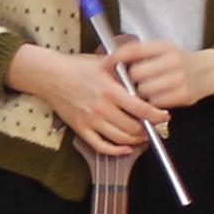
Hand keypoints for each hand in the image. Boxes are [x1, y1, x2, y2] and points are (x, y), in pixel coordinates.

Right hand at [11, 42, 166, 156]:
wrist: (50, 75)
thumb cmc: (76, 67)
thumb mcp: (103, 63)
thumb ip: (123, 71)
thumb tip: (143, 75)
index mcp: (110, 90)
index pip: (141, 108)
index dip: (156, 115)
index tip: (163, 115)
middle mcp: (102, 108)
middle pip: (133, 127)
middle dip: (147, 129)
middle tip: (153, 126)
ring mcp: (91, 120)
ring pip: (120, 139)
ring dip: (135, 140)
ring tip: (142, 135)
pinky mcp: (81, 129)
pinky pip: (101, 146)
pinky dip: (116, 150)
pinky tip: (125, 148)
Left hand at [107, 36, 213, 108]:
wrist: (207, 71)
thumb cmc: (178, 61)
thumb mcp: (161, 50)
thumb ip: (139, 54)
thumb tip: (110, 61)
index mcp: (163, 46)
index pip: (133, 50)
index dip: (116, 57)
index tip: (105, 64)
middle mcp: (172, 60)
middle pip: (135, 74)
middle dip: (130, 79)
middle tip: (132, 81)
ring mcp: (179, 79)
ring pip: (144, 91)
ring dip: (140, 93)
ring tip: (146, 89)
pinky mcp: (183, 95)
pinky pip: (155, 103)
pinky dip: (152, 103)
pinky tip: (156, 97)